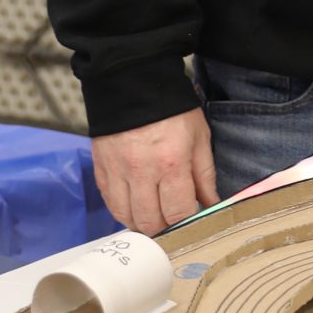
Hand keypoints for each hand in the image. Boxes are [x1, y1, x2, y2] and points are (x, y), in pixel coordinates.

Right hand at [90, 107, 218, 233]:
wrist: (134, 82)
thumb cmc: (172, 110)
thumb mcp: (199, 138)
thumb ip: (204, 176)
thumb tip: (211, 206)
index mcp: (171, 163)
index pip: (178, 213)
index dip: (186, 226)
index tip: (191, 226)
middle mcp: (141, 171)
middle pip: (150, 221)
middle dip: (164, 230)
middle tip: (172, 224)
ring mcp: (117, 171)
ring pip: (126, 217)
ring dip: (142, 223)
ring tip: (154, 217)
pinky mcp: (101, 168)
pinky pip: (110, 203)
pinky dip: (123, 211)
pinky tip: (135, 207)